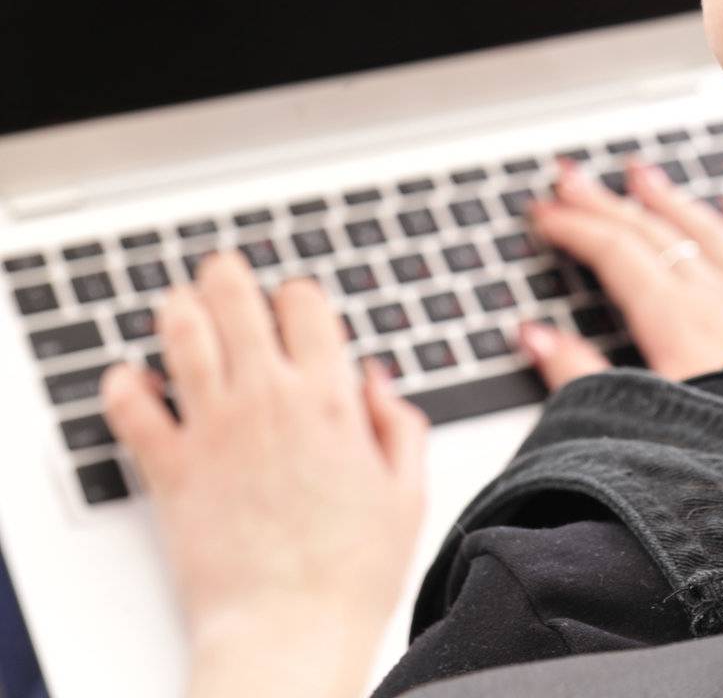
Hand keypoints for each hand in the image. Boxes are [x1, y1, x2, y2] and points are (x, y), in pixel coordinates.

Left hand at [99, 250, 428, 690]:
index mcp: (328, 397)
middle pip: (234, 295)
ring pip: (181, 331)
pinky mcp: (169, 467)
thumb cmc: (349, 577)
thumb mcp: (407, 495)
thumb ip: (400, 426)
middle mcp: (267, 398)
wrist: (287, 636)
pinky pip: (130, 404)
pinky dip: (125, 384)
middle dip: (226, 277)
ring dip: (178, 310)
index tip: (292, 312)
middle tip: (222, 278)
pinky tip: (136, 383)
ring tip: (179, 310)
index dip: (296, 297)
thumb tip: (377, 381)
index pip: (302, 300)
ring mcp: (214, 428)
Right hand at [517, 158, 722, 431]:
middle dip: (606, 201)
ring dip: (671, 199)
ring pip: (710, 231)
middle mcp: (721, 298)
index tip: (542, 213)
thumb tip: (534, 336)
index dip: (573, 227)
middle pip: (654, 231)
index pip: (614, 252)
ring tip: (642, 174)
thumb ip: (577, 376)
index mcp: (677, 319)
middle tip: (570, 178)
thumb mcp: (636, 423)